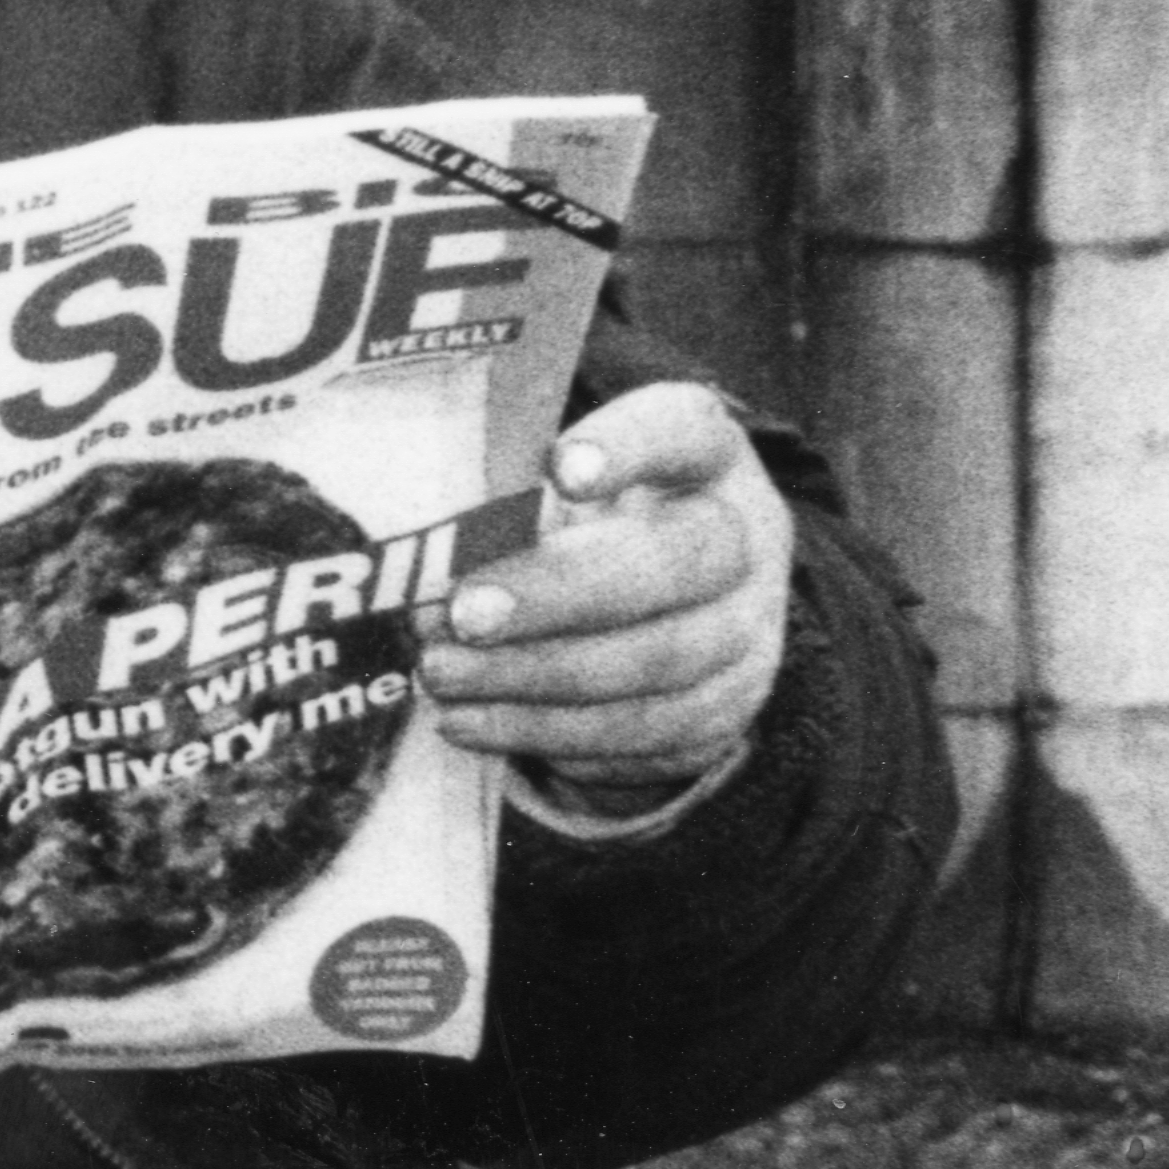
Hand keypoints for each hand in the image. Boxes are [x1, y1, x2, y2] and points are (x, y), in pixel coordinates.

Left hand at [428, 383, 785, 799]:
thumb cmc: (586, 531)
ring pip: (656, 662)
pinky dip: (544, 731)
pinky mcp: (722, 713)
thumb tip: (420, 555)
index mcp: (707, 455)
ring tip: (442, 673)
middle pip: (676, 562)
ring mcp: (747, 632)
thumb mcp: (557, 493)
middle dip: (559, 592)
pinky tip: (470, 721)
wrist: (663, 618)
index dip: (630, 449)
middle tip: (462, 613)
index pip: (685, 433)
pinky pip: (638, 734)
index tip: (559, 467)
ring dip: (534, 675)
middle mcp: (748, 538)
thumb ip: (506, 505)